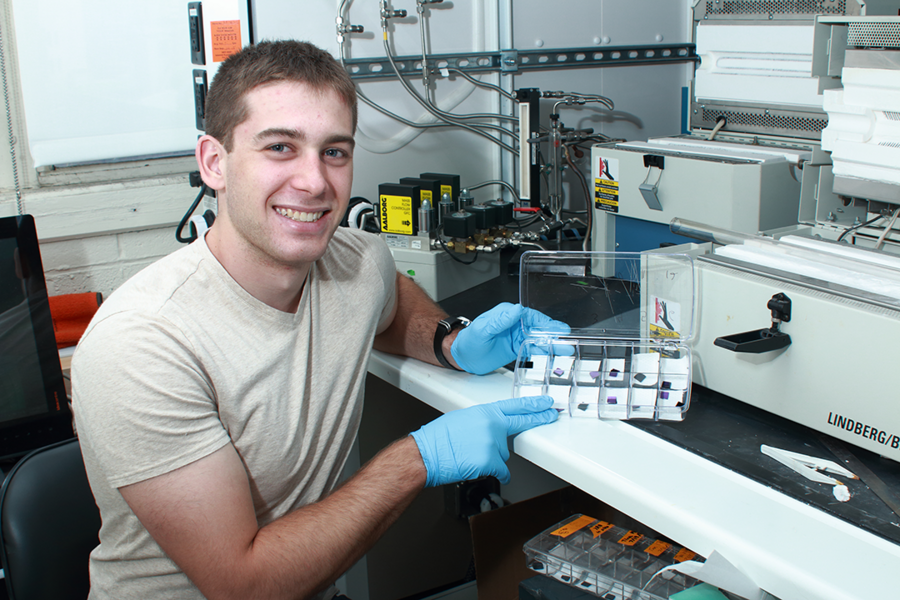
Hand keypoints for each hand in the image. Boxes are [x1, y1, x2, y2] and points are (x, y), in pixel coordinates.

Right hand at [410, 395, 556, 486]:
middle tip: (552, 415)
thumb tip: (491, 429)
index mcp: (484, 412)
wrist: (427, 454)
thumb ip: (482, 421)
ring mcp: (493, 444)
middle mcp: (492, 425)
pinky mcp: (492, 461)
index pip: (514, 407)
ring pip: (503, 453)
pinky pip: (502, 470)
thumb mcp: (462, 418)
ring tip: (471, 454)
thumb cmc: (438, 438)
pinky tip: (481, 468)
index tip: (545, 403)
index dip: (532, 406)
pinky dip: (496, 473)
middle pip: (521, 423)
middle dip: (538, 418)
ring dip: (491, 456)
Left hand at [451, 303, 569, 374]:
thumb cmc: (469, 341)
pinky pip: (534, 348)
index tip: (555, 328)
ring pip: (538, 338)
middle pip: (537, 327)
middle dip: (552, 333)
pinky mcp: (518, 347)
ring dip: (551, 344)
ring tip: (566, 349)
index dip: (543, 322)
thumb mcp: (483, 330)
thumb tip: (516, 309)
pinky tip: (554, 355)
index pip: (529, 316)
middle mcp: (514, 323)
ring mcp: (517, 335)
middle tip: (566, 339)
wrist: (463, 357)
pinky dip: (544, 352)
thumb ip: (500, 321)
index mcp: (506, 314)